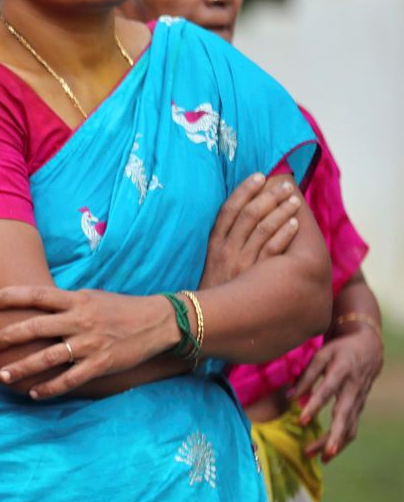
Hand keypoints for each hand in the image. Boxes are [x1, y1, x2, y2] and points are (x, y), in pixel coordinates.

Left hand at [0, 287, 174, 398]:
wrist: (159, 322)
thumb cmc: (121, 309)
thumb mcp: (91, 297)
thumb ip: (65, 303)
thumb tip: (36, 306)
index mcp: (76, 300)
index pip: (36, 295)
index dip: (9, 297)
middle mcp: (80, 320)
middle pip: (36, 326)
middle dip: (9, 336)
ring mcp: (90, 343)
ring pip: (49, 357)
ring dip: (24, 367)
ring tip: (4, 375)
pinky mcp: (101, 364)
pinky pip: (70, 379)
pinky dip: (50, 388)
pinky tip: (34, 394)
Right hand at [200, 173, 302, 287]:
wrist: (206, 325)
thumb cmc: (215, 295)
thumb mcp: (213, 266)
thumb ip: (226, 245)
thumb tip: (247, 222)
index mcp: (213, 246)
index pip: (228, 210)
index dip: (244, 190)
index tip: (260, 176)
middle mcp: (225, 251)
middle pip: (247, 215)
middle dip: (269, 196)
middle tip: (286, 185)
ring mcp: (240, 264)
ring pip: (261, 228)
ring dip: (280, 211)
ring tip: (294, 200)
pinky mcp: (254, 278)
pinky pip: (272, 251)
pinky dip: (283, 234)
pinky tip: (295, 224)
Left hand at [292, 324, 383, 459]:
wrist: (369, 346)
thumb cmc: (340, 350)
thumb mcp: (322, 355)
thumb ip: (306, 376)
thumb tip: (289, 397)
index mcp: (341, 372)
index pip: (326, 392)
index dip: (315, 407)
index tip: (301, 421)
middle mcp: (353, 389)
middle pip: (344, 416)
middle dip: (335, 436)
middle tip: (323, 454)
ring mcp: (359, 400)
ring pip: (350, 426)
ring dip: (336, 444)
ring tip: (319, 459)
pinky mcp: (359, 407)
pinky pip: (352, 428)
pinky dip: (341, 442)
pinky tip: (327, 453)